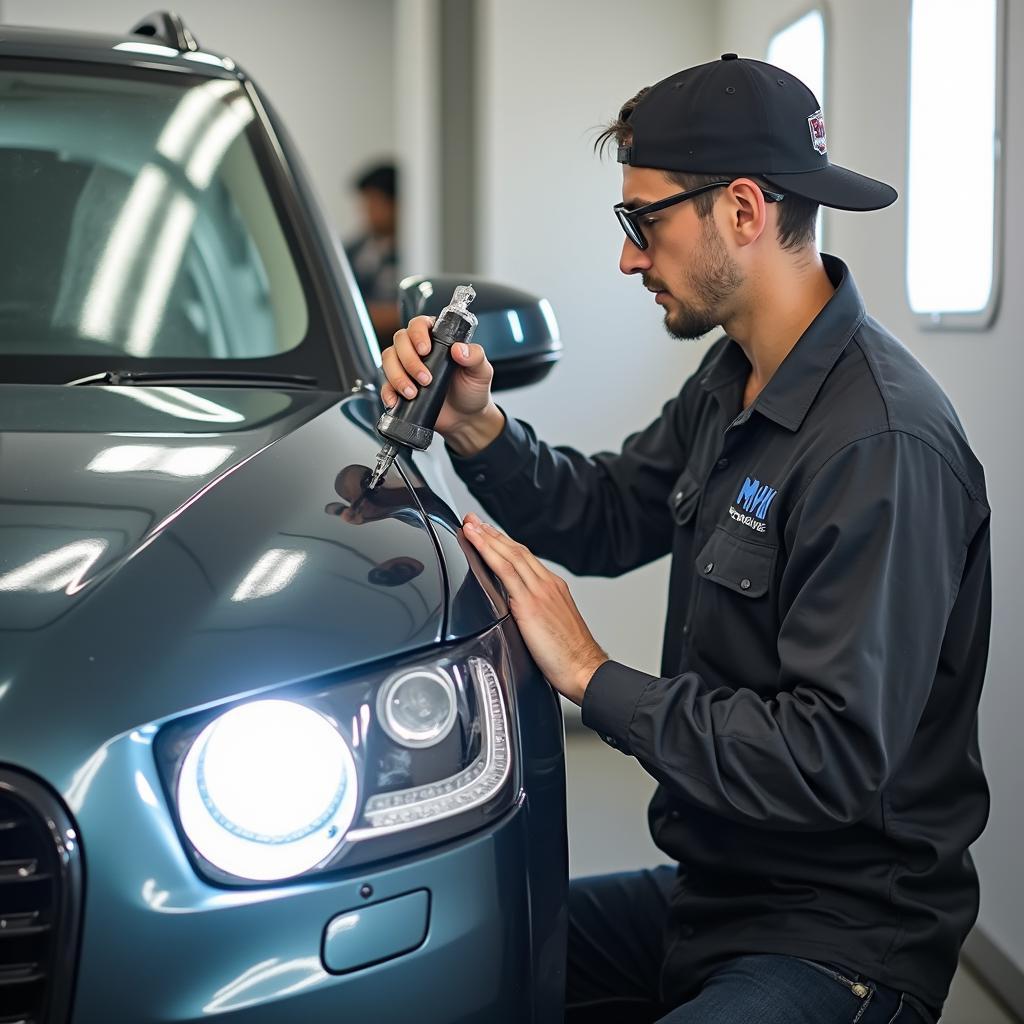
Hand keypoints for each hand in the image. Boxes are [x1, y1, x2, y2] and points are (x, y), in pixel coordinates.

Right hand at [381, 315, 497, 439]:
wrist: (466, 418)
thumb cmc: (473, 390)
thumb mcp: (481, 371)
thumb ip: (475, 356)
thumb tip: (459, 349)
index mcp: (438, 339)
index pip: (419, 324)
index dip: (418, 334)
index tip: (425, 350)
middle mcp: (419, 350)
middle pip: (400, 341)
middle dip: (409, 360)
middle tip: (425, 378)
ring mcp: (407, 368)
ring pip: (388, 360)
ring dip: (397, 376)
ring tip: (413, 393)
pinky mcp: (399, 387)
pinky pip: (385, 384)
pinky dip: (387, 392)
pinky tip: (396, 401)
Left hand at [461, 513, 607, 704]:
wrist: (584, 669)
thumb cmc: (569, 656)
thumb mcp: (552, 626)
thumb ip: (534, 612)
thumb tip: (514, 611)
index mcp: (553, 588)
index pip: (525, 559)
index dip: (505, 543)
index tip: (489, 533)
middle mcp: (547, 584)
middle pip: (516, 550)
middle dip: (493, 533)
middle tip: (473, 520)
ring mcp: (539, 591)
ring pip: (510, 555)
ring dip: (487, 537)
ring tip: (470, 526)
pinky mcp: (529, 603)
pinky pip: (505, 570)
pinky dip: (489, 552)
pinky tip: (476, 543)